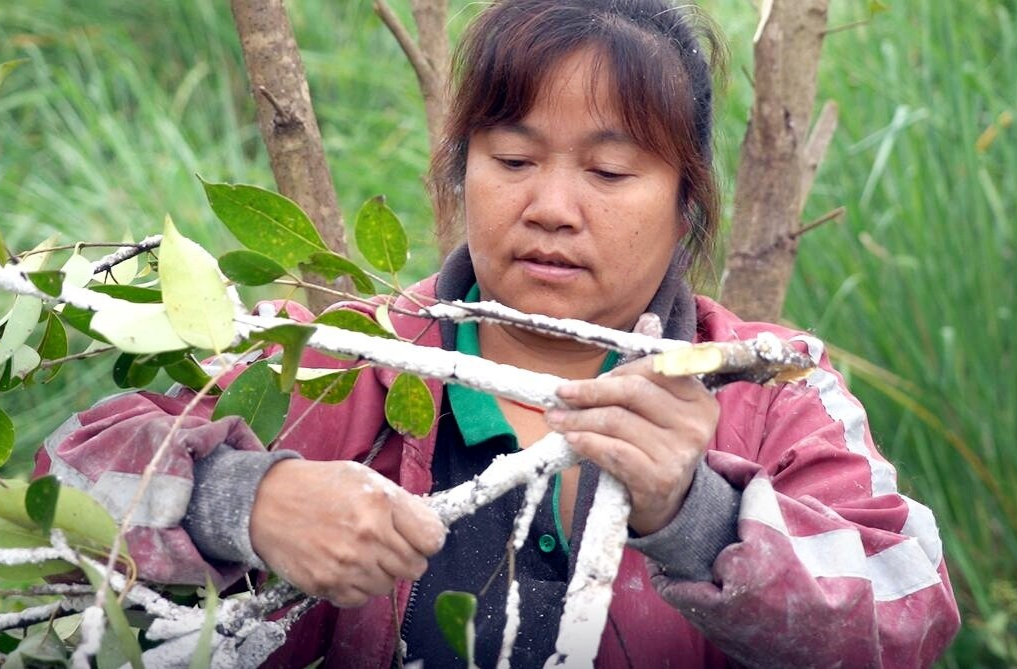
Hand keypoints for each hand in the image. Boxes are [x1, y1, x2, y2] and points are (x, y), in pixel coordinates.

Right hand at [249, 459, 445, 606]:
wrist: (266, 502)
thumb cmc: (319, 486)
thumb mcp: (365, 479)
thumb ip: (401, 503)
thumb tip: (431, 527)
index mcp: (381, 504)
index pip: (432, 540)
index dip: (427, 539)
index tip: (418, 537)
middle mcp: (367, 536)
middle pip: (414, 567)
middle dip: (406, 557)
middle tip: (387, 545)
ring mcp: (347, 563)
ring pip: (388, 586)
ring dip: (381, 573)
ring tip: (361, 553)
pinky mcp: (326, 584)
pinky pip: (361, 599)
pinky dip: (357, 587)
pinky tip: (345, 566)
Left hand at [544, 356, 718, 535]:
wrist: (667, 502)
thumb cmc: (655, 447)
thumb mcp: (658, 415)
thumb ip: (634, 391)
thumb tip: (582, 384)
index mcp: (699, 401)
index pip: (654, 370)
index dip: (618, 371)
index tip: (589, 377)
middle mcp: (694, 426)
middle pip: (634, 392)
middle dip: (591, 391)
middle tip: (562, 393)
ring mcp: (679, 453)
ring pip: (618, 420)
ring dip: (579, 418)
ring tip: (556, 419)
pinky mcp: (659, 479)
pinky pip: (614, 451)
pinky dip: (587, 442)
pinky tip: (571, 439)